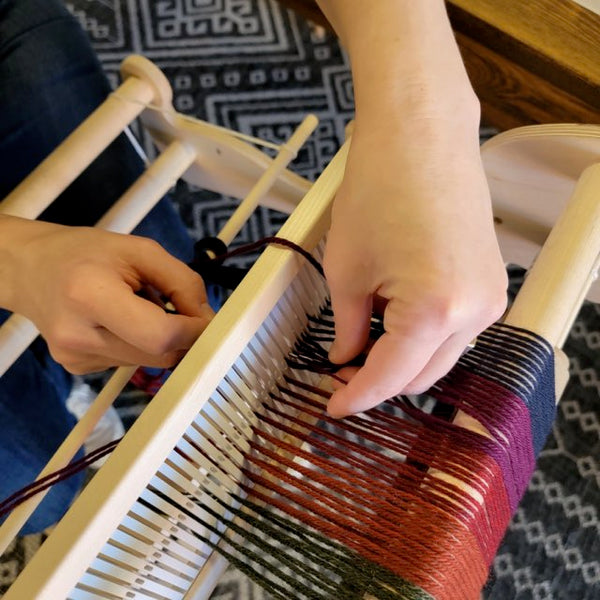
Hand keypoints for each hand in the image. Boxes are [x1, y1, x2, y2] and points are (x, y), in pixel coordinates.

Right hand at [1, 217, 212, 372]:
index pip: (161, 336)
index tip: (208, 319)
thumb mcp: (140, 250)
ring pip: (149, 361)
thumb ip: (182, 282)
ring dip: (161, 339)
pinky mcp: (78, 368)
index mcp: (90, 296)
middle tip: (182, 309)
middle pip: (160, 354)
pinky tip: (122, 321)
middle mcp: (79, 336)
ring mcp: (76, 358)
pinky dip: (140, 343)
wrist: (30, 269)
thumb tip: (207, 318)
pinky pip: (130, 362)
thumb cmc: (85, 252)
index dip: (194, 331)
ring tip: (140, 307)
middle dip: (183, 336)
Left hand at [323, 115, 507, 416]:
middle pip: (421, 376)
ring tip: (365, 334)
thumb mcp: (346, 269)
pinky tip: (395, 316)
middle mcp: (473, 313)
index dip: (356, 396)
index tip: (333, 406)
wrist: (421, 134)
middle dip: (379, 380)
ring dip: (402, 358)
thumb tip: (346, 359)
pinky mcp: (491, 283)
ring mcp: (489, 298)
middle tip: (342, 371)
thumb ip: (346, 327)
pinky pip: (456, 331)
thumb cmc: (378, 189)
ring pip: (440, 357)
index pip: (389, 377)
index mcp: (433, 312)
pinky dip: (424, 335)